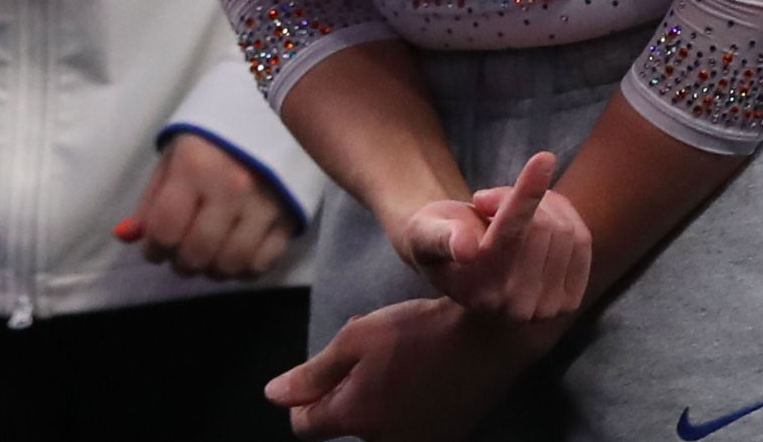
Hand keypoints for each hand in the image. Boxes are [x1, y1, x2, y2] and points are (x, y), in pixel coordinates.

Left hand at [116, 131, 303, 279]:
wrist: (273, 105)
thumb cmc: (215, 129)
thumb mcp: (176, 153)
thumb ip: (151, 198)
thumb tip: (127, 236)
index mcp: (195, 167)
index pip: (165, 230)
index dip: (153, 248)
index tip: (154, 246)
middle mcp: (231, 189)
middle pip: (197, 253)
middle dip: (180, 262)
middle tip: (179, 252)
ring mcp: (265, 204)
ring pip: (231, 264)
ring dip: (210, 269)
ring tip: (205, 255)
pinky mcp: (290, 215)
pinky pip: (263, 263)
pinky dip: (243, 269)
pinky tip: (233, 255)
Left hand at [268, 295, 546, 441]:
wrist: (489, 338)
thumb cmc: (420, 331)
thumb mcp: (358, 338)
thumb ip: (313, 373)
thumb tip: (273, 396)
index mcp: (355, 416)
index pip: (304, 425)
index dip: (303, 397)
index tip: (321, 371)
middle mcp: (384, 441)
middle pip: (343, 423)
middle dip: (344, 392)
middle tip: (366, 354)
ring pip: (376, 423)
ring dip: (375, 396)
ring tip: (394, 359)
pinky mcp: (445, 436)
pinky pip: (407, 424)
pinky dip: (404, 402)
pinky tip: (418, 372)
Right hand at [391, 150, 590, 325]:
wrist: (467, 280)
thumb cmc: (441, 242)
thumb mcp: (426, 234)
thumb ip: (442, 238)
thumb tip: (467, 248)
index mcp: (477, 288)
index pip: (510, 232)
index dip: (527, 192)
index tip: (544, 157)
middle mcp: (513, 306)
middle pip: (542, 224)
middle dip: (518, 197)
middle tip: (490, 201)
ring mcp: (544, 310)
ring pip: (566, 229)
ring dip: (542, 207)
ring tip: (512, 213)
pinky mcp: (568, 303)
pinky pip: (582, 242)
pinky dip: (564, 219)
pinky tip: (539, 223)